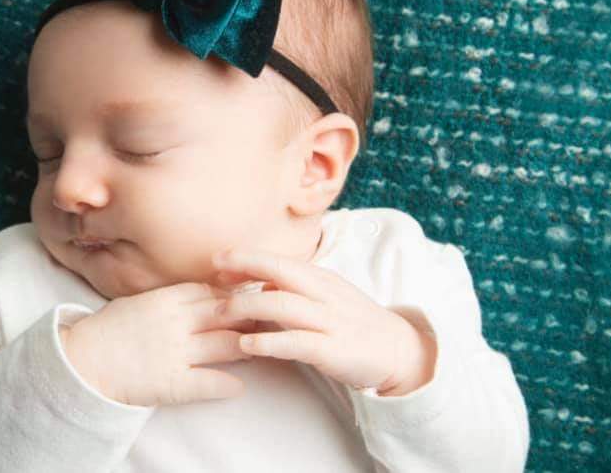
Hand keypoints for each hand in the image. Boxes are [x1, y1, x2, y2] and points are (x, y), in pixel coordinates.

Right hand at [61, 282, 257, 407]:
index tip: (250, 297)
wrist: (81, 361)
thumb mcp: (139, 301)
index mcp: (166, 299)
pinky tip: (238, 386)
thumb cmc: (109, 329)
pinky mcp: (172, 383)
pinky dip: (228, 384)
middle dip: (252, 317)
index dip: (234, 295)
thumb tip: (201, 294)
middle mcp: (176, 322)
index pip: (213, 291)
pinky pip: (209, 382)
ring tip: (260, 349)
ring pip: (227, 345)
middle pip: (227, 314)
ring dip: (248, 347)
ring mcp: (176, 352)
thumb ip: (170, 297)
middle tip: (270, 320)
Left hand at [212, 250, 428, 392]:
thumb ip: (293, 288)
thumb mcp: (325, 297)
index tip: (218, 261)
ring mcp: (330, 321)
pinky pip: (296, 342)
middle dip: (244, 266)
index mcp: (321, 278)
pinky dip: (269, 342)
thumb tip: (258, 282)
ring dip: (247, 306)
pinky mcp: (333, 350)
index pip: (279, 261)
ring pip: (283, 305)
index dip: (247, 258)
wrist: (398, 351)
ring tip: (221, 312)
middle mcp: (325, 294)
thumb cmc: (354, 322)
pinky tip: (247, 345)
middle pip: (280, 271)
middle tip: (212, 273)